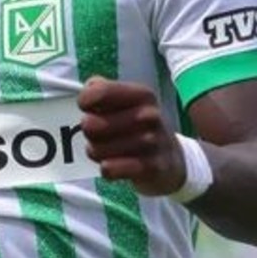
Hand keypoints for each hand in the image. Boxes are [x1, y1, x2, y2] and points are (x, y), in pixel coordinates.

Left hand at [78, 76, 186, 195]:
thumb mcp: (126, 101)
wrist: (171, 159)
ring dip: (96, 152)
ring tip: (108, 149)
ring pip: (96, 149)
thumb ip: (101, 88)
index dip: (85, 101)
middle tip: (99, 134)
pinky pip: (109, 169)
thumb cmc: (139, 126)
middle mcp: (149, 115)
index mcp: (142, 95)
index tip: (87, 107)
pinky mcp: (150, 167)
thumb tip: (87, 90)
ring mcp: (151, 142)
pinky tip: (115, 164)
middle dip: (89, 132)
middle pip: (90, 124)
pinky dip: (106, 169)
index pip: (99, 91)